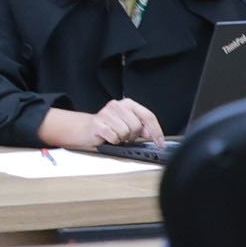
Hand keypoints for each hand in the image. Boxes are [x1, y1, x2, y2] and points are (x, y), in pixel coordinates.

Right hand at [41, 100, 163, 148]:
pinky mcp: (97, 124)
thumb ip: (142, 128)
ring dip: (122, 139)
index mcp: (128, 104)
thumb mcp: (128, 125)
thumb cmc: (109, 127)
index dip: (156, 131)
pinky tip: (108, 137)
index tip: (160, 143)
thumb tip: (152, 134)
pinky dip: (113, 141)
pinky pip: (114, 137)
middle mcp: (117, 105)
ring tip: (115, 136)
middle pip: (137, 126)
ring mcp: (106, 113)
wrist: (85, 128)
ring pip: (126, 133)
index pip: (148, 116)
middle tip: (126, 136)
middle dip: (133, 136)